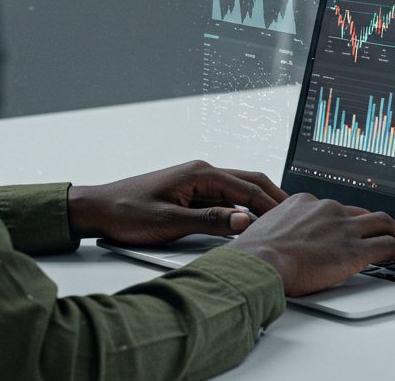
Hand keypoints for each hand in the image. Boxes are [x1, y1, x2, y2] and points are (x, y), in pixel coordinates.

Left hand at [68, 160, 287, 244]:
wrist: (98, 209)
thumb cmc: (127, 212)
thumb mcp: (170, 222)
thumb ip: (210, 221)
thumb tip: (244, 221)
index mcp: (200, 173)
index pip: (247, 188)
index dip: (271, 206)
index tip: (290, 220)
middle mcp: (202, 172)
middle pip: (249, 180)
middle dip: (273, 197)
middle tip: (296, 215)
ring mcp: (197, 181)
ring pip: (239, 187)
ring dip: (259, 201)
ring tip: (280, 218)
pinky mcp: (191, 192)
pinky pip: (226, 196)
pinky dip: (243, 206)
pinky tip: (250, 220)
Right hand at [226, 193, 394, 296]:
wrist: (258, 263)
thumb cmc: (254, 256)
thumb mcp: (265, 233)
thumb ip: (280, 233)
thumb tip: (279, 246)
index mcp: (304, 202)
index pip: (335, 208)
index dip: (348, 220)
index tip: (353, 228)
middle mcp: (327, 209)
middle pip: (363, 213)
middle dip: (380, 224)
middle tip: (392, 233)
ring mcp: (343, 227)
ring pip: (384, 223)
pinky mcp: (355, 249)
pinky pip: (390, 246)